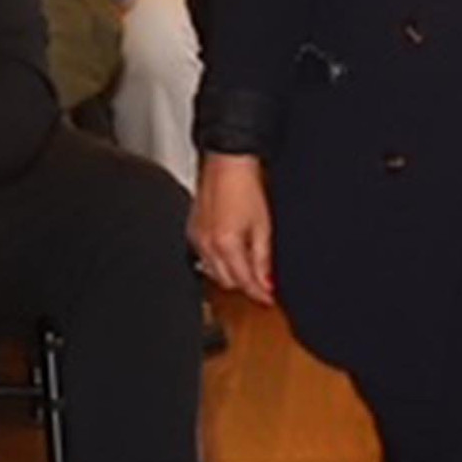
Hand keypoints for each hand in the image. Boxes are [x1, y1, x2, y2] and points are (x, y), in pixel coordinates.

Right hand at [192, 154, 275, 302]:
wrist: (227, 163)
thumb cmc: (245, 186)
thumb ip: (264, 258)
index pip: (244, 282)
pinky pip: (203, 258)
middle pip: (227, 282)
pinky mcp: (192, 232)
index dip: (259, 293)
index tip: (269, 299)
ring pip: (213, 272)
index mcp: (226, 245)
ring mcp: (197, 239)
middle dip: (245, 285)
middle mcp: (207, 245)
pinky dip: (217, 262)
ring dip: (230, 275)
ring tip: (247, 268)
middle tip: (262, 283)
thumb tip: (268, 281)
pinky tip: (229, 254)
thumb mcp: (263, 225)